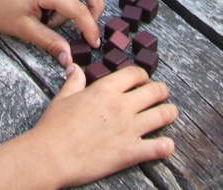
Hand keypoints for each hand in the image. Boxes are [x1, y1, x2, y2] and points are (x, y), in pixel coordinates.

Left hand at [0, 0, 103, 65]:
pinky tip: (49, 18)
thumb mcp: (25, 30)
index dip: (90, 29)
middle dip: (95, 6)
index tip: (94, 45)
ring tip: (55, 25)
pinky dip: (66, 2)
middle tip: (88, 28)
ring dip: (77, 6)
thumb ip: (50, 42)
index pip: (80, 9)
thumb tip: (69, 57)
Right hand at [32, 66, 175, 185]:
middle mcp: (122, 105)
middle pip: (155, 91)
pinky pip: (159, 147)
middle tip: (161, 94)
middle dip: (161, 91)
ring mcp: (129, 129)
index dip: (142, 75)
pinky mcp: (130, 152)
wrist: (51, 155)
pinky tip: (166, 144)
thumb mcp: (63, 96)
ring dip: (170, 113)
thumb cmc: (54, 126)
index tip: (143, 80)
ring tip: (170, 113)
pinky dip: (166, 146)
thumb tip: (75, 67)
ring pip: (163, 115)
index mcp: (105, 89)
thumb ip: (74, 80)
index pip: (135, 73)